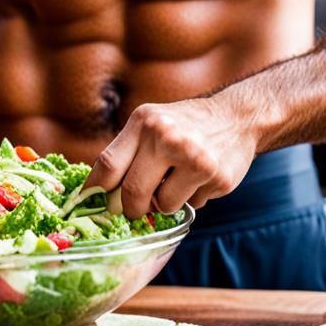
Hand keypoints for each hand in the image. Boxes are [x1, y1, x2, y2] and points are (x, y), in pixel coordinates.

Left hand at [84, 94, 257, 217]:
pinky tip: (200, 177)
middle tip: (138, 205)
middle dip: (131, 207)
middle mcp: (166, 136)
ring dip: (165, 203)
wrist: (236, 118)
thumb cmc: (183, 126)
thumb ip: (126, 153)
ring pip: (162, 206)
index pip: (108, 165)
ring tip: (178, 179)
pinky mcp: (216, 176)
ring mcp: (194, 156)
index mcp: (144, 121)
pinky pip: (191, 206)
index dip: (94, 192)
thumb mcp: (151, 124)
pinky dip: (191, 198)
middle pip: (131, 193)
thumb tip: (94, 195)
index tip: (89, 205)